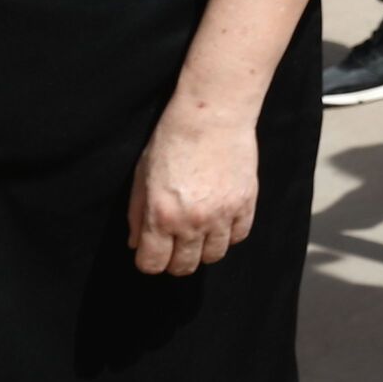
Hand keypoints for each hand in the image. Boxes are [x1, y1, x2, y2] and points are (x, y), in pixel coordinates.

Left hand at [128, 99, 256, 275]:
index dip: (150, 261)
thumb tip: (137, 244)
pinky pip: (239, 236)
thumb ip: (137, 215)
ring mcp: (222, 214)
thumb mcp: (142, 177)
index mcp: (161, 216)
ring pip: (213, 255)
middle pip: (184, 266)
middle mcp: (192, 221)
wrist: (212, 116)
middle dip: (176, 260)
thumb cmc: (172, 141)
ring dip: (203, 249)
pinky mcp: (246, 203)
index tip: (153, 252)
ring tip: (200, 232)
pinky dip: (229, 234)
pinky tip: (221, 220)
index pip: (153, 264)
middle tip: (176, 245)